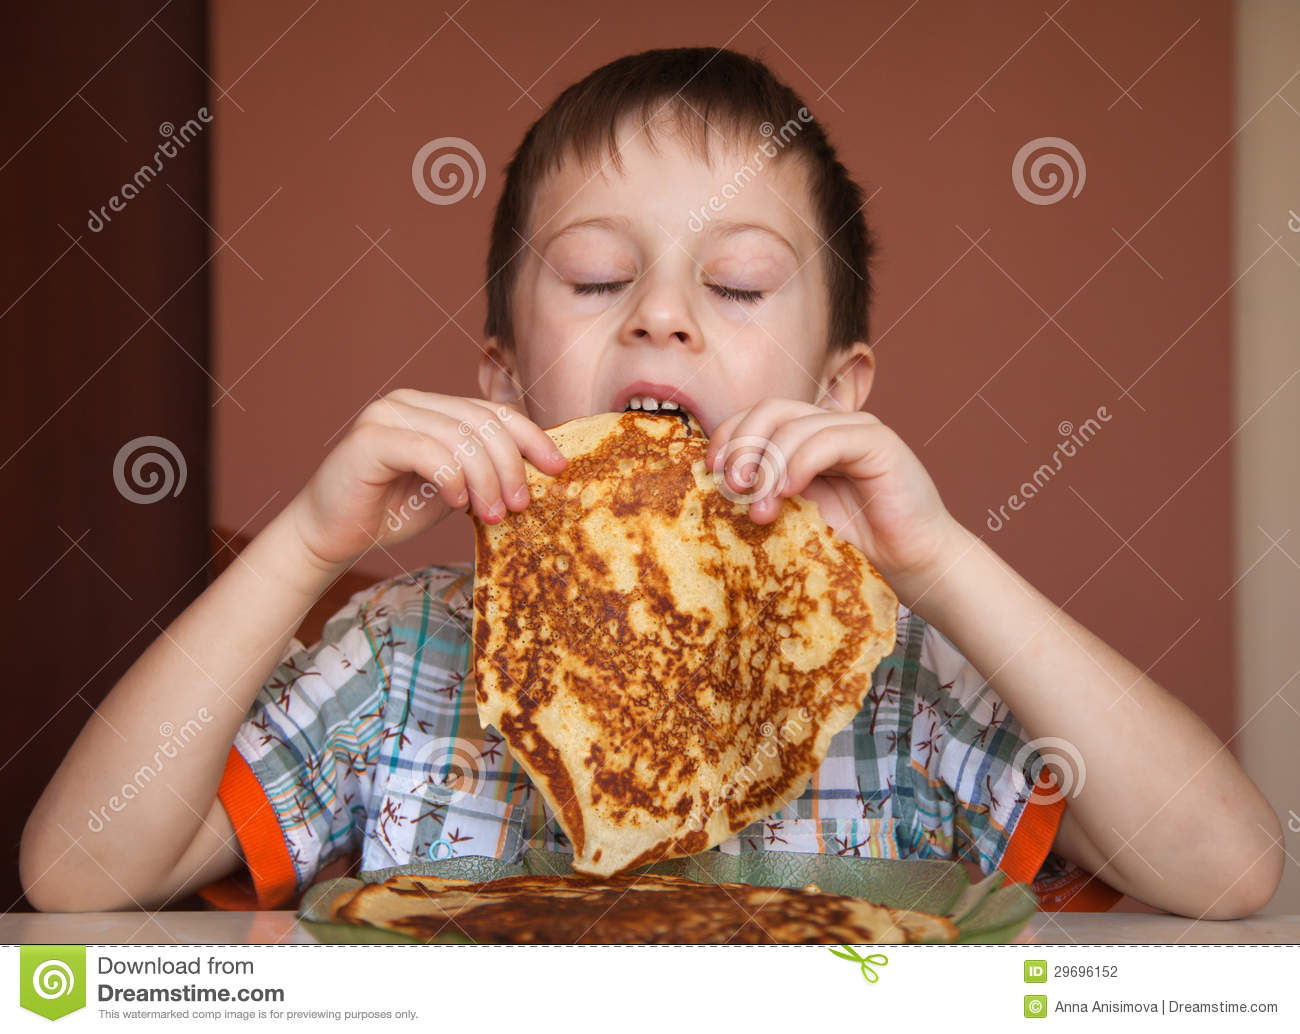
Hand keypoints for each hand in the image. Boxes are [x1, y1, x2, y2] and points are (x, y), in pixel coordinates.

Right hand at [286, 390, 566, 568]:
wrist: (331, 535)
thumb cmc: (391, 512)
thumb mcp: (452, 489)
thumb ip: (483, 473)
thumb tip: (535, 474)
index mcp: (434, 407)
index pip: (495, 412)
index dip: (532, 437)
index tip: (557, 467)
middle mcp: (411, 401)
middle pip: (483, 422)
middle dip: (510, 466)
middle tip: (519, 505)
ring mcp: (388, 414)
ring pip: (461, 437)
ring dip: (486, 479)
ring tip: (493, 515)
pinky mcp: (370, 438)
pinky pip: (428, 451)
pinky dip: (452, 478)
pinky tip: (457, 504)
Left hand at [704, 399, 963, 603]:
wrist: (912, 566)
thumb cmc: (854, 547)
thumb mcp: (795, 517)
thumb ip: (765, 493)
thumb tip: (718, 485)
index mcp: (805, 440)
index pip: (757, 416)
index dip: (729, 435)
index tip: (711, 470)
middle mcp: (828, 427)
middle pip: (771, 410)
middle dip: (743, 445)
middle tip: (733, 486)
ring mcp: (855, 430)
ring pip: (794, 425)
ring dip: (769, 467)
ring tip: (763, 510)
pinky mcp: (879, 442)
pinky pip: (828, 439)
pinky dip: (800, 463)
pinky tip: (789, 492)